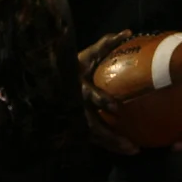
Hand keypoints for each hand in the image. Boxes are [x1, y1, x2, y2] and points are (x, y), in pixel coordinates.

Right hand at [78, 29, 140, 154]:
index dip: (101, 100)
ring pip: (93, 137)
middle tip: (131, 144)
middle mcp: (75, 106)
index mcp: (77, 87)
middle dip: (110, 136)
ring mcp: (73, 119)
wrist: (48, 82)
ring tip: (134, 150)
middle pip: (92, 126)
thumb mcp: (85, 54)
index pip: (88, 95)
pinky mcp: (75, 127)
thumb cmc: (71, 65)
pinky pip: (94, 138)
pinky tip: (125, 148)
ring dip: (113, 144)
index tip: (115, 107)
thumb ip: (104, 44)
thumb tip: (128, 31)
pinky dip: (109, 144)